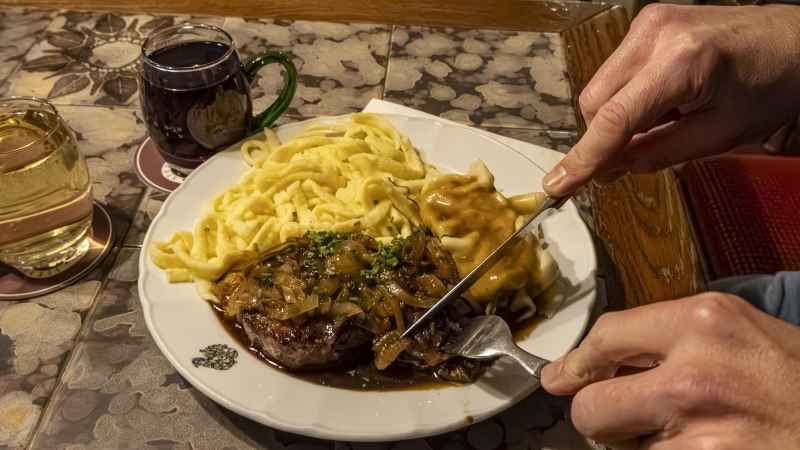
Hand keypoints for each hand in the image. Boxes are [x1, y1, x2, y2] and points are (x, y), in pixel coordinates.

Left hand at [541, 293, 799, 448]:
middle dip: (598, 414)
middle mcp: (692, 374)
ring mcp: (698, 433)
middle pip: (591, 404)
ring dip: (635, 447)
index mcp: (702, 321)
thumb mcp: (741, 331)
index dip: (576, 362)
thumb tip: (594, 360)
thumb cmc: (797, 379)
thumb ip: (668, 338)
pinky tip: (699, 448)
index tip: (561, 376)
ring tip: (684, 434)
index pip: (604, 336)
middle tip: (621, 417)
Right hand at [542, 4, 799, 195]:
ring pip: (600, 88)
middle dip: (606, 136)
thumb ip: (659, 153)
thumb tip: (611, 170)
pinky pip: (616, 71)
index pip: (614, 119)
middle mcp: (655, 35)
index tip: (557, 185)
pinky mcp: (648, 21)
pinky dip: (628, 95)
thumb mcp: (721, 135)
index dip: (584, 157)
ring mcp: (648, 23)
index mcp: (681, 64)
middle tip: (631, 159)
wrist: (797, 41)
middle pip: (595, 102)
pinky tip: (663, 99)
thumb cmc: (772, 87)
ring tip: (665, 119)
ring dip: (618, 115)